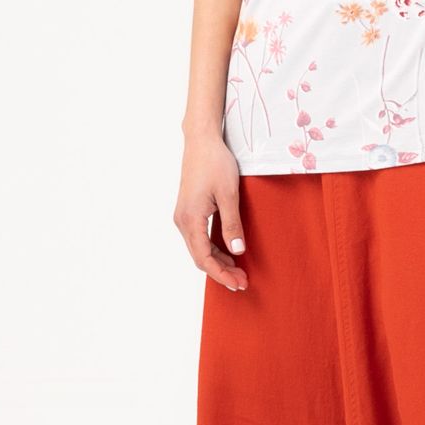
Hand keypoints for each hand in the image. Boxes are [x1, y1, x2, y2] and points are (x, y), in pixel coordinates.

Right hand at [175, 136, 247, 290]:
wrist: (201, 141)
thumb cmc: (215, 163)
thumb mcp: (229, 194)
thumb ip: (232, 224)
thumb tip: (237, 252)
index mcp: (190, 219)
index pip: (204, 258)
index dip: (221, 274)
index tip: (239, 283)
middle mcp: (182, 221)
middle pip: (199, 257)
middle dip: (221, 272)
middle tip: (242, 282)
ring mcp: (183, 216)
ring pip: (198, 249)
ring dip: (217, 262)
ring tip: (238, 271)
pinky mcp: (188, 212)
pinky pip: (199, 238)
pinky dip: (213, 249)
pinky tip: (228, 253)